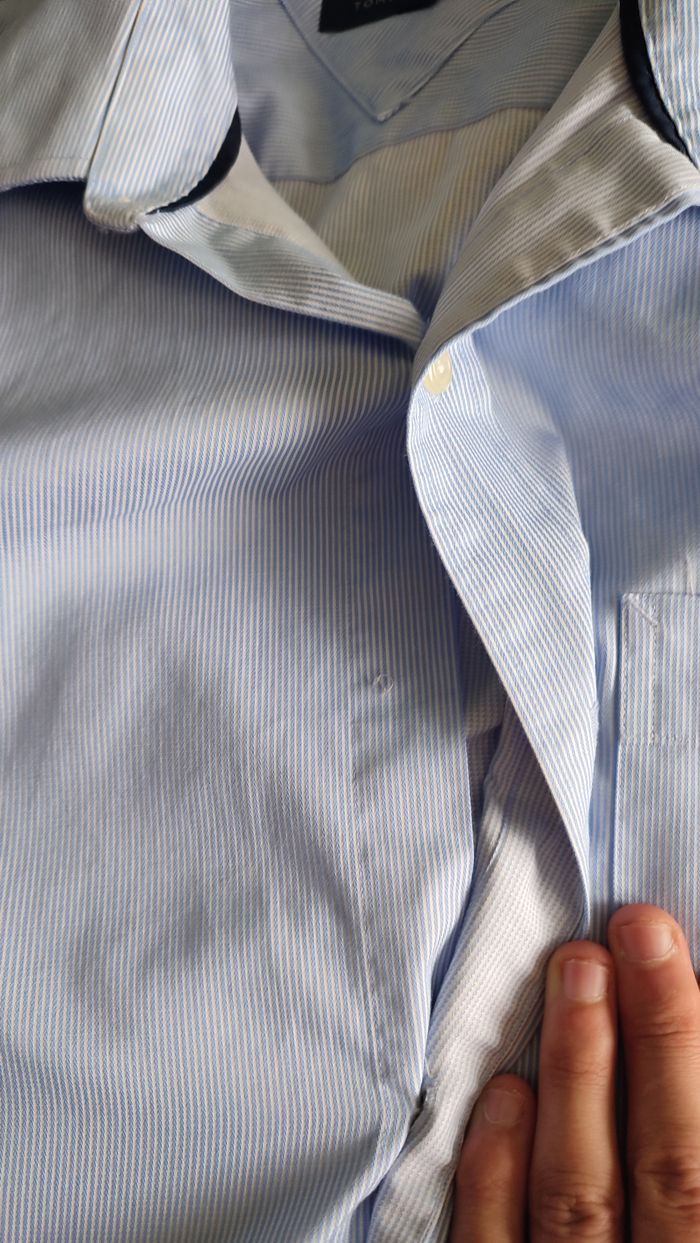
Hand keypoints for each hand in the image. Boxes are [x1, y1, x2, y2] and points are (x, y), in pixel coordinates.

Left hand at [449, 903, 699, 1240]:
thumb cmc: (652, 1215)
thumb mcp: (678, 1190)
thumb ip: (676, 1117)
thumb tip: (661, 1005)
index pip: (695, 1155)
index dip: (680, 1040)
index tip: (655, 940)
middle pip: (662, 1164)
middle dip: (648, 1038)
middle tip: (623, 936)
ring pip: (576, 1196)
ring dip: (576, 1077)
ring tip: (573, 975)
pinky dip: (494, 1174)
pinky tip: (500, 1094)